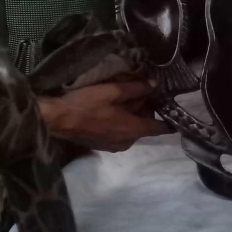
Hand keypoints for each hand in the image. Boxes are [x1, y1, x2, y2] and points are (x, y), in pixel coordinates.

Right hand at [39, 80, 167, 152]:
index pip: (158, 128)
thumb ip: (136, 89)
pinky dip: (121, 123)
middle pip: (143, 127)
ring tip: (127, 99)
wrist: (58, 120)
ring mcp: (113, 146)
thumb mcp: (113, 91)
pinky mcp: (102, 146)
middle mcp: (126, 142)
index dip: (167, 121)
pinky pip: (119, 134)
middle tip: (143, 94)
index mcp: (133, 130)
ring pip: (130, 130)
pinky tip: (114, 110)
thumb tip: (154, 85)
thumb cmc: (87, 104)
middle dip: (145, 112)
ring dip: (132, 117)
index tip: (174, 114)